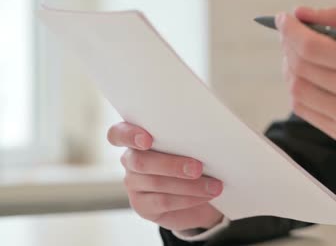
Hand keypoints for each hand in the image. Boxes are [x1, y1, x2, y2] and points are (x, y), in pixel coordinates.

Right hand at [107, 122, 223, 230]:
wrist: (199, 196)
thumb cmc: (193, 161)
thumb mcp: (190, 146)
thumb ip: (186, 140)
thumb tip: (205, 138)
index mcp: (137, 138)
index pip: (118, 134)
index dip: (128, 136)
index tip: (147, 139)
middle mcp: (130, 160)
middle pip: (140, 161)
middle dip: (172, 164)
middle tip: (198, 168)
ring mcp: (134, 184)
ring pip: (156, 183)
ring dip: (189, 185)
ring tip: (213, 185)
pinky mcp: (142, 205)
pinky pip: (163, 202)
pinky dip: (188, 198)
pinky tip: (205, 195)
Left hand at [277, 7, 335, 150]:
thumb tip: (303, 12)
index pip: (313, 47)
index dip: (291, 30)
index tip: (283, 18)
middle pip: (301, 66)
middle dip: (288, 45)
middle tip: (289, 34)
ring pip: (297, 89)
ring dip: (289, 68)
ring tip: (295, 56)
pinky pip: (303, 110)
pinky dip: (296, 90)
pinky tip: (304, 78)